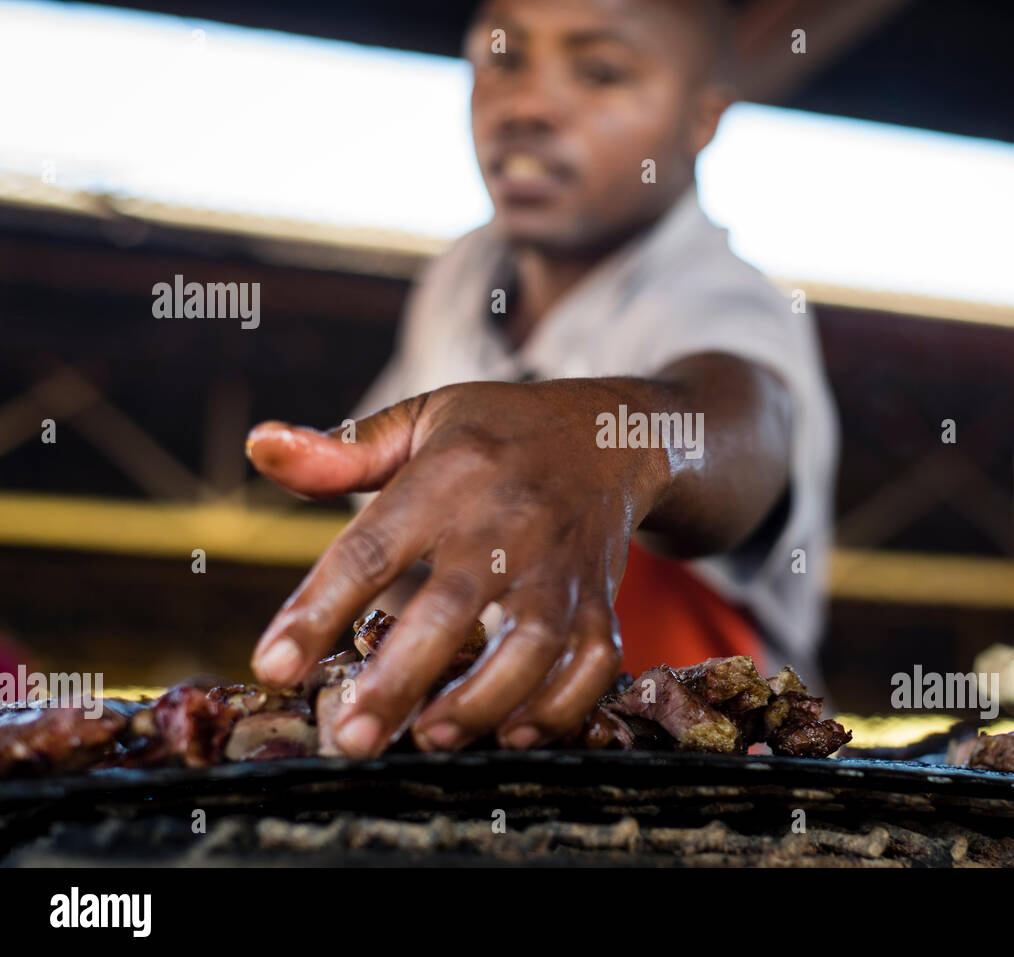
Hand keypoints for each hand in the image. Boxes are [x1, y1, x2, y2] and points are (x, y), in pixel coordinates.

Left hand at [245, 378, 672, 753]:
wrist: (609, 432)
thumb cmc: (498, 432)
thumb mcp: (422, 418)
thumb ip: (343, 449)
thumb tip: (259, 445)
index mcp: (450, 474)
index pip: (373, 546)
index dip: (319, 608)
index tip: (272, 667)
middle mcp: (508, 522)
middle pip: (452, 606)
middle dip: (400, 678)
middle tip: (352, 738)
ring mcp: (562, 565)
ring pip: (532, 644)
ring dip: (483, 700)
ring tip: (430, 739)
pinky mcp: (600, 598)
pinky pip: (594, 663)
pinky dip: (560, 707)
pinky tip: (512, 734)